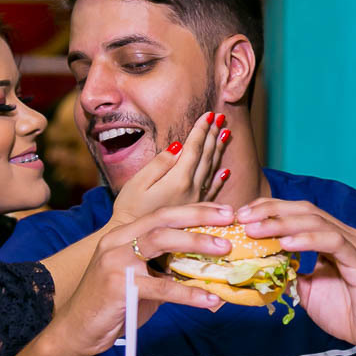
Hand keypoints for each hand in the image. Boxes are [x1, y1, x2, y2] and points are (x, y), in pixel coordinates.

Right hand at [51, 203, 233, 355]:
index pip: (162, 214)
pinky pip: (161, 287)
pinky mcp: (118, 286)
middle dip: (198, 215)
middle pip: (162, 218)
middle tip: (229, 218)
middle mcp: (117, 241)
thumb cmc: (113, 305)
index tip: (223, 210)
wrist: (77, 329)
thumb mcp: (142, 281)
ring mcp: (115, 261)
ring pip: (160, 240)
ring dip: (196, 242)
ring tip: (225, 249)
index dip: (194, 210)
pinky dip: (189, 293)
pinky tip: (210, 300)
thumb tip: (209, 273)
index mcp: (123, 235)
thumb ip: (167, 271)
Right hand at [111, 111, 230, 224]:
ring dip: (218, 151)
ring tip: (225, 134)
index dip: (201, 130)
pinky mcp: (194, 210)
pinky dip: (219, 179)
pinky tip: (225, 171)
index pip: (194, 149)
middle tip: (221, 118)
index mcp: (178, 180)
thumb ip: (159, 164)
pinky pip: (212, 191)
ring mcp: (195, 200)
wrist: (134, 241)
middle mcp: (192, 189)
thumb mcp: (138, 183)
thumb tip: (178, 146)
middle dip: (213, 135)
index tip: (208, 114)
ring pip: (212, 170)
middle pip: (206, 157)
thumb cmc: (130, 210)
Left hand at [237, 199, 355, 355]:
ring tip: (256, 229)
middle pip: (305, 210)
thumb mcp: (308, 290)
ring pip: (316, 222)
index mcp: (332, 237)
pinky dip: (308, 240)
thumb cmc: (346, 312)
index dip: (270, 210)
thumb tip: (261, 267)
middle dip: (271, 211)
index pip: (298, 212)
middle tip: (242, 218)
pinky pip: (333, 243)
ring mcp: (355, 247)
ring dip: (282, 224)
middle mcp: (345, 235)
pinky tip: (286, 243)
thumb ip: (290, 274)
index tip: (242, 215)